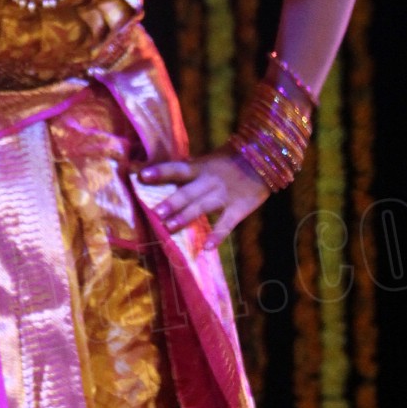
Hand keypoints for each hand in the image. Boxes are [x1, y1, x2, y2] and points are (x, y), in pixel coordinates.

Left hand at [135, 149, 267, 245]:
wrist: (265, 159)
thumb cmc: (230, 160)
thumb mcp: (209, 160)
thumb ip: (189, 169)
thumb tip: (162, 172)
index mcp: (200, 167)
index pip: (177, 169)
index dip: (160, 172)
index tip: (141, 175)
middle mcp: (209, 181)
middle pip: (188, 192)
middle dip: (172, 202)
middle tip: (155, 212)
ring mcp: (224, 195)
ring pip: (202, 207)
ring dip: (185, 217)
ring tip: (168, 227)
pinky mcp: (239, 208)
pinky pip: (226, 223)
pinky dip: (217, 235)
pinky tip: (207, 248)